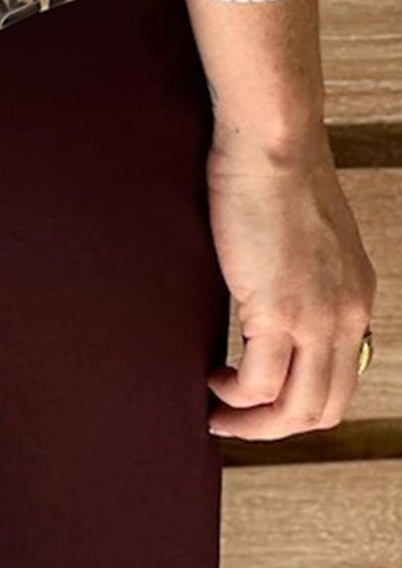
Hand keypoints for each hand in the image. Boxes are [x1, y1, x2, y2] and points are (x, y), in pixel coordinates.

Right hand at [205, 124, 376, 438]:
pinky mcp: (278, 311)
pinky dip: (234, 395)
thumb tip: (268, 291)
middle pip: (324, 408)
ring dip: (253, 424)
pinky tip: (212, 377)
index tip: (261, 400)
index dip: (299, 401)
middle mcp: (347, 316)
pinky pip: (260, 384)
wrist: (273, 139)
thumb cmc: (275, 168)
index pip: (340, 379)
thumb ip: (300, 270)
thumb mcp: (305, 234)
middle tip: (234, 420)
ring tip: (218, 411)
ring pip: (297, 410)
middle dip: (275, 428)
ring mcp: (317, 318)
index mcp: (356, 297)